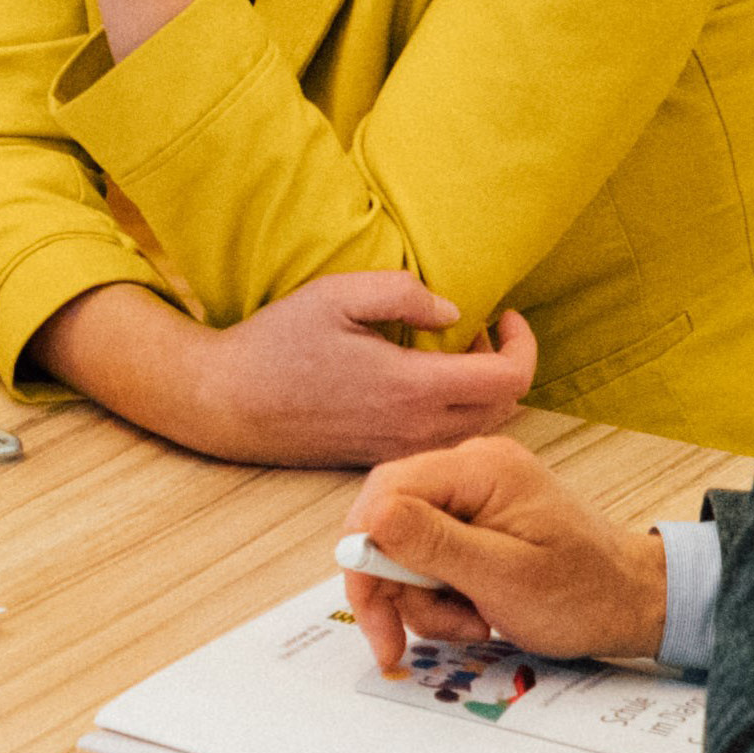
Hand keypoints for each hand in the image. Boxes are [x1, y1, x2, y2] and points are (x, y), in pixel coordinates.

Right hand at [44, 273, 536, 467]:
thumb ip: (404, 293)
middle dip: (506, 364)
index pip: (510, 379)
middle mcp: (415, 429)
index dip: (524, 345)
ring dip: (483, 390)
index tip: (506, 314)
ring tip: (453, 350)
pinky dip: (457, 411)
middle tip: (480, 328)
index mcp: (413, 388)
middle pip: (504, 408)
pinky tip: (424, 379)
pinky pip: (445, 441)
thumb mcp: (338, 294)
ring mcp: (400, 449)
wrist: (229, 404)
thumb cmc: (277, 344)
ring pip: (478, 429)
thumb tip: (454, 310)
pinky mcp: (382, 458)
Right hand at [342, 436, 669, 669]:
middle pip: (389, 520)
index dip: (364, 552)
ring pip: (406, 544)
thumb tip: (370, 516)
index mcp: (479, 469)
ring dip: (424, 597)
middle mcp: (471, 469)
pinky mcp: (477, 518)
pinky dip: (441, 593)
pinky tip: (475, 610)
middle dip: (394, 585)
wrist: (633, 601)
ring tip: (470, 622)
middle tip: (403, 638)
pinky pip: (431, 553)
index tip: (372, 610)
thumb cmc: (584, 592)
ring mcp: (474, 492)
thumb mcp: (505, 576)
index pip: (385, 492)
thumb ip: (434, 543)